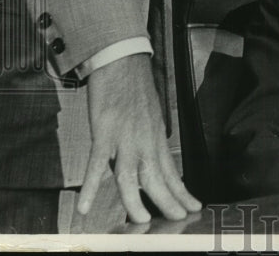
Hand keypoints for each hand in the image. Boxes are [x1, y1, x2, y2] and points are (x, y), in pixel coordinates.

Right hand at [78, 54, 200, 222]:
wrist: (121, 60)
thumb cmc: (134, 87)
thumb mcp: (150, 115)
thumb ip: (150, 139)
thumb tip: (153, 157)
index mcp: (155, 137)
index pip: (171, 171)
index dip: (182, 191)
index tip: (193, 207)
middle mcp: (144, 140)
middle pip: (157, 177)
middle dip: (169, 201)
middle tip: (179, 219)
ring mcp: (125, 137)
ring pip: (131, 175)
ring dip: (135, 200)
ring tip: (141, 219)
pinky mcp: (104, 131)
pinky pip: (97, 163)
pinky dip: (91, 186)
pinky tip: (85, 206)